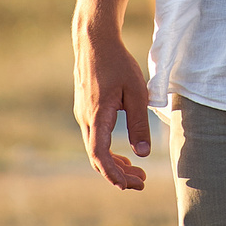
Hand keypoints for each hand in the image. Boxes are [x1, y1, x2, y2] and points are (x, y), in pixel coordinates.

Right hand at [73, 25, 153, 189]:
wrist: (94, 40)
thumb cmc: (117, 62)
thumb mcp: (136, 92)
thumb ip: (139, 123)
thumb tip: (143, 153)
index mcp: (96, 116)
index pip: (100, 156)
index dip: (114, 174)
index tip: (130, 185)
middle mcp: (84, 119)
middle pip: (97, 158)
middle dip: (119, 174)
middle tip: (142, 182)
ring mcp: (82, 114)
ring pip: (95, 149)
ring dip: (115, 163)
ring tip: (137, 172)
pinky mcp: (85, 109)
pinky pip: (95, 138)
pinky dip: (109, 151)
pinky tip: (125, 153)